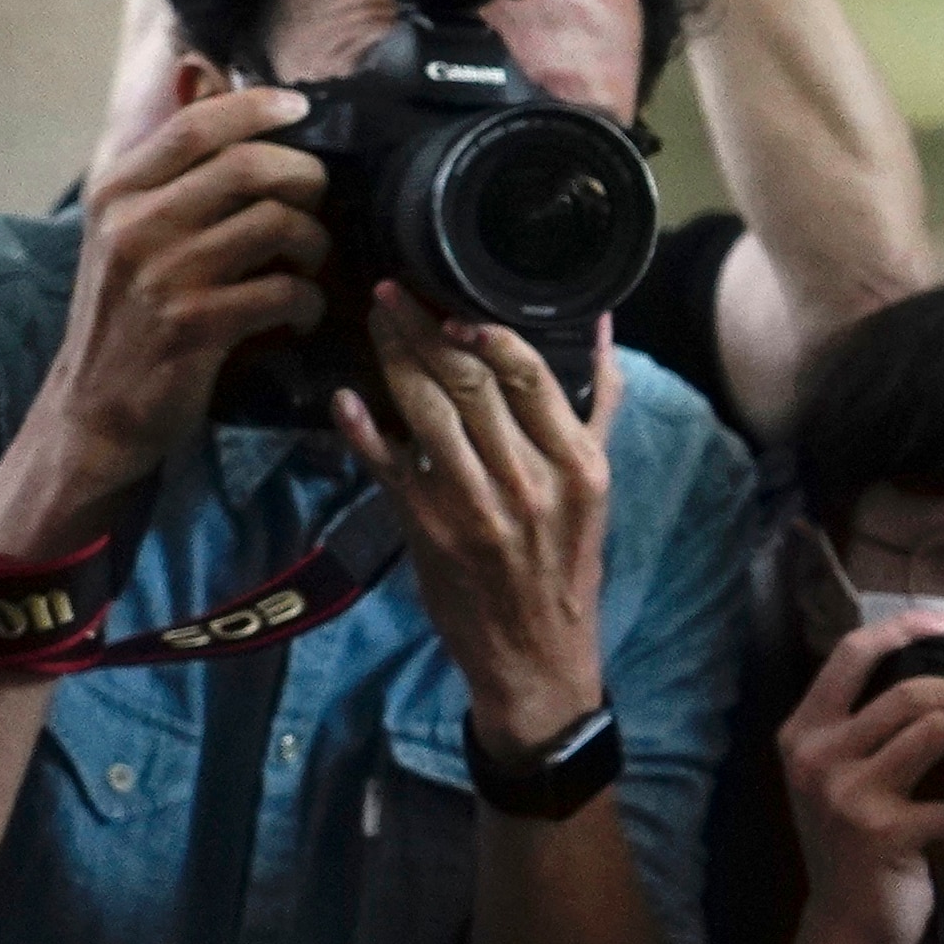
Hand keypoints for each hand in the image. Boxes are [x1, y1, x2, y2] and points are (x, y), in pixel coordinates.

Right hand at [25, 84, 329, 494]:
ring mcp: (163, 276)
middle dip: (307, 178)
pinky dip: (309, 302)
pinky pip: (285, 291)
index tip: (299, 106)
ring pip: (279, 224)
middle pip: (251, 166)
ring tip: (309, 265)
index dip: (257, 107)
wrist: (93, 407)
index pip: (195, 125)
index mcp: (116, 192)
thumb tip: (209, 79)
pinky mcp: (194, 326)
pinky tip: (299, 314)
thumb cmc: (127, 312)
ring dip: (315, 244)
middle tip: (316, 205)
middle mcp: (133, 225)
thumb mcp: (127, 230)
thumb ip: (168, 170)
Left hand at [336, 295, 614, 760]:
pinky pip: (389, 465)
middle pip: (468, 382)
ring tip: (375, 321)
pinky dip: (363, 429)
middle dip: (424, 328)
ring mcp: (473, 504)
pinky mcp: (428, 528)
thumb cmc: (567, 562)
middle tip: (393, 290)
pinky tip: (345, 397)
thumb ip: (598, 405)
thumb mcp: (596, 485)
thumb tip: (599, 327)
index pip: (528, 374)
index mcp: (578, 463)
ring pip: (426, 411)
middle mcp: (527, 479)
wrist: (537, 652)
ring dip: (392, 358)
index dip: (487, 331)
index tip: (454, 302)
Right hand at [772, 609, 943, 943]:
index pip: (852, 652)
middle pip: (912, 690)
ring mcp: (846, 795)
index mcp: (804, 732)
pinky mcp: (882, 833)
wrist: (845, 930)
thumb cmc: (857, 845)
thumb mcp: (843, 775)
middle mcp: (815, 756)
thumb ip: (871, 726)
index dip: (907, 626)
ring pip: (937, 728)